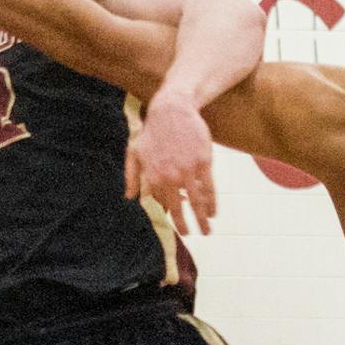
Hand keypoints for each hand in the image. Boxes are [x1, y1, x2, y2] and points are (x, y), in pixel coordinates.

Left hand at [126, 90, 217, 236]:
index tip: (178, 221)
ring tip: (207, 231)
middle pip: (180, 209)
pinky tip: (214, 212)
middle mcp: (170, 177)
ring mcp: (188, 170)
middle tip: (192, 234)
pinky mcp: (204, 163)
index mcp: (153, 177)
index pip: (163, 203)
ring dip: (203, 219)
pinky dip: (212, 203)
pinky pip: (209, 189)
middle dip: (187, 226)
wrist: (172, 111)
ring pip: (197, 202)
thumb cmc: (152, 132)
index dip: (171, 213)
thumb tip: (130, 198)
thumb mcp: (134, 153)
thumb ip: (131, 177)